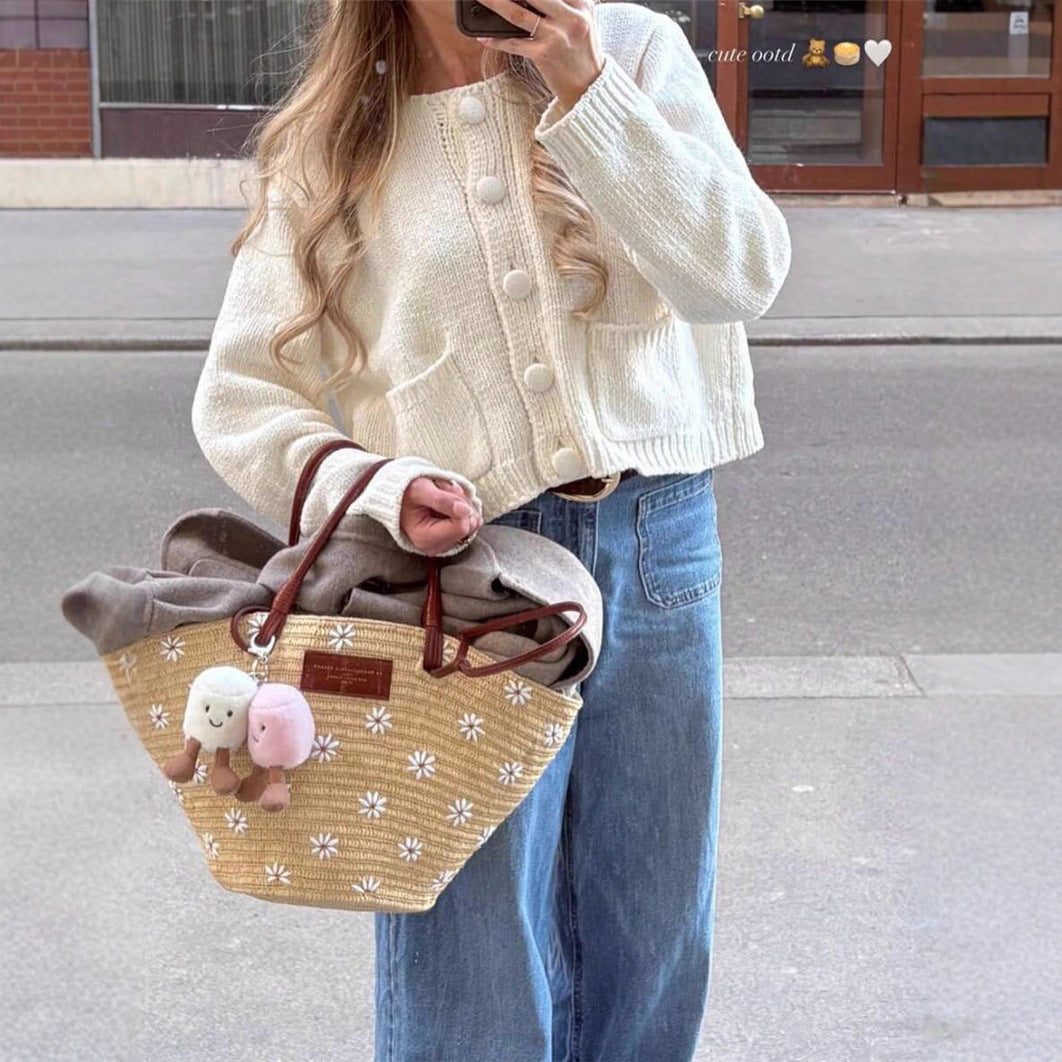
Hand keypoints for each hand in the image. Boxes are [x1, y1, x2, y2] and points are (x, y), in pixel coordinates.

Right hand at [400, 476, 482, 555]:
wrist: (401, 497)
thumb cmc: (406, 494)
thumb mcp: (420, 490)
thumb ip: (441, 500)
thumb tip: (464, 510)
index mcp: (425, 538)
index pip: (461, 526)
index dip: (460, 505)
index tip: (446, 492)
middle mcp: (437, 546)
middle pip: (469, 525)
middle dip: (462, 503)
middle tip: (444, 492)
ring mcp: (446, 544)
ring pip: (473, 523)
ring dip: (463, 504)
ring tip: (444, 496)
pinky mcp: (453, 539)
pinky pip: (472, 523)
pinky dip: (464, 509)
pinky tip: (449, 503)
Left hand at [473, 0, 603, 112]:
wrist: (589, 87)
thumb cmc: (582, 51)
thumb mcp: (584, 19)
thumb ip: (565, 3)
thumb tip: (531, 0)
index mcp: (581, 4)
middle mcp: (571, 18)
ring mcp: (556, 37)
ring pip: (518, 14)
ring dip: (495, 4)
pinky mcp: (544, 55)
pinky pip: (514, 44)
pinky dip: (497, 40)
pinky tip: (485, 37)